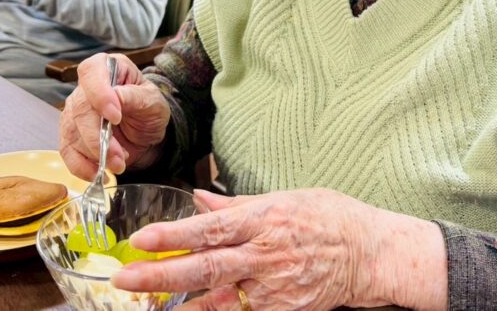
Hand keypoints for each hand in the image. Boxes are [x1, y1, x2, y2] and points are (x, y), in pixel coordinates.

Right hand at [60, 53, 170, 176]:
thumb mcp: (151, 100)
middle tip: (119, 156)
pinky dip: (81, 166)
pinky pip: (67, 152)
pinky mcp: (70, 135)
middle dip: (99, 138)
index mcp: (106, 68)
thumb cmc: (148, 108)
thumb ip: (134, 96)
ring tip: (118, 164)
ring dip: (94, 155)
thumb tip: (115, 97)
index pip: (91, 72)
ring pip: (72, 133)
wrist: (145, 132)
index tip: (115, 116)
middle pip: (80, 109)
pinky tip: (97, 173)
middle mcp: (85, 88)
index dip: (99, 94)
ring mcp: (74, 112)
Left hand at [112, 188, 447, 309]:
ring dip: (178, 305)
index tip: (140, 241)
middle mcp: (266, 254)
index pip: (210, 227)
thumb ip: (237, 204)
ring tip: (144, 306)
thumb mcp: (284, 198)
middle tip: (125, 279)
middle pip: (205, 267)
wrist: (372, 254)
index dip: (173, 236)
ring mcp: (275, 287)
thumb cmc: (330, 218)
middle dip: (160, 274)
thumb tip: (199, 197)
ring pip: (217, 301)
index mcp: (265, 218)